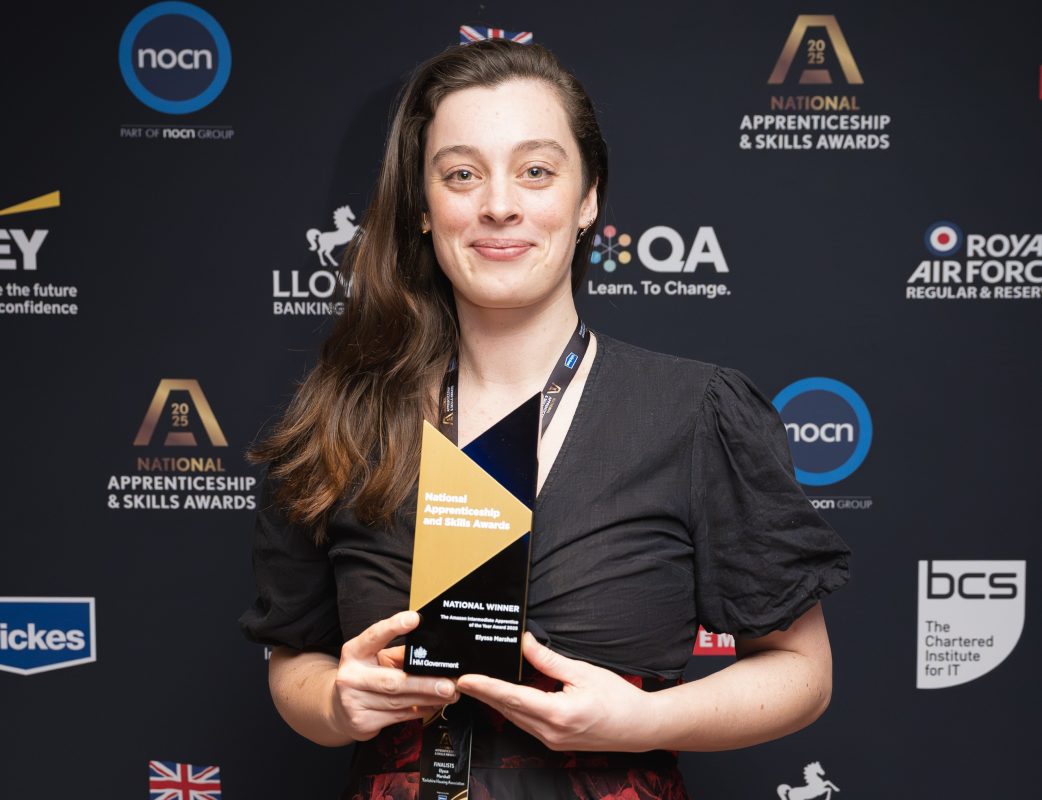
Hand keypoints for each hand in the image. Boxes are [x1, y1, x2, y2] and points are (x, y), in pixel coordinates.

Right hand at [332, 610, 458, 741]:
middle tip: (449, 684)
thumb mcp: (376, 658)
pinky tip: (434, 705)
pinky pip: (398, 717)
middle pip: (393, 681)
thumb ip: (401, 654)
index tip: (414, 618)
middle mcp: (350, 676)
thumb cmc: (364, 676)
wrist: (338, 708)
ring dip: (429, 699)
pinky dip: (420, 711)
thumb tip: (434, 652)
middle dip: (425, 684)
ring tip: (449, 694)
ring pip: (399, 702)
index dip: (393, 626)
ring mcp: (354, 701)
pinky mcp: (362, 722)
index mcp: (354, 652)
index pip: (374, 636)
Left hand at [456, 632, 656, 751]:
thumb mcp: (583, 672)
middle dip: (483, 693)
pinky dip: (513, 709)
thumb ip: (548, 660)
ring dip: (496, 702)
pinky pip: (527, 724)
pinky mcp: (555, 743)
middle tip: (460, 679)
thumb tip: (524, 643)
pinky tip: (505, 696)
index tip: (466, 679)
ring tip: (477, 684)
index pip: (512, 697)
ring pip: (515, 719)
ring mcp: (552, 741)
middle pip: (507, 710)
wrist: (641, 728)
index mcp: (558, 714)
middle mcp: (551, 732)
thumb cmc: (618, 699)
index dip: (486, 687)